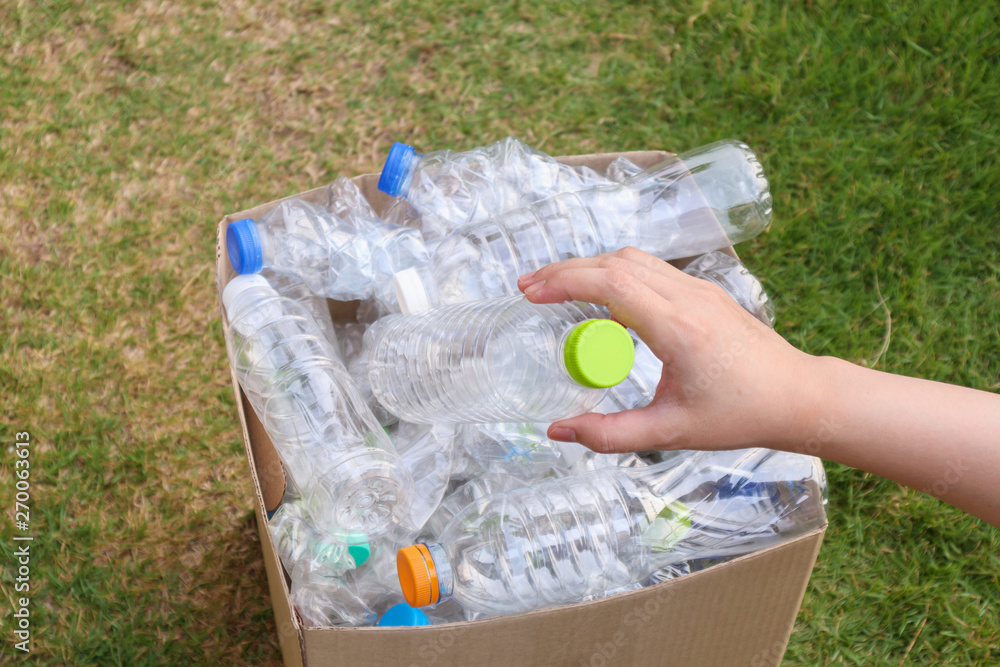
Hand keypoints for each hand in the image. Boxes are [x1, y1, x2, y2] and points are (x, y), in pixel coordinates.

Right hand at [518, 247, 820, 452]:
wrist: (797, 397)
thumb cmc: (740, 416)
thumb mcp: (670, 433)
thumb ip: (610, 435)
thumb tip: (558, 432)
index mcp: (679, 328)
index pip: (612, 283)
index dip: (565, 281)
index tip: (530, 293)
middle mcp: (689, 298)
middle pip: (615, 262)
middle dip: (566, 270)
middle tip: (529, 289)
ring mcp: (699, 290)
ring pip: (633, 260)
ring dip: (590, 268)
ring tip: (556, 290)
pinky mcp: (704, 292)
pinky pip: (650, 270)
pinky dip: (615, 275)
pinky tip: (600, 301)